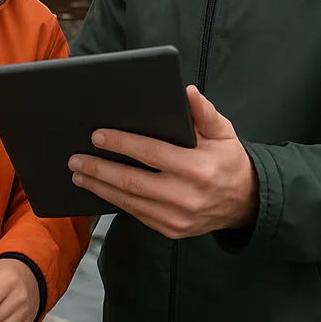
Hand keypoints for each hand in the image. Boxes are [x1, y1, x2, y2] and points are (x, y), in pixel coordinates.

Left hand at [69, 86, 258, 239]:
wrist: (246, 203)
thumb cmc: (228, 160)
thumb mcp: (223, 132)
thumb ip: (204, 112)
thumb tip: (186, 91)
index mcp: (199, 169)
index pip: (152, 154)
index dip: (122, 144)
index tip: (96, 135)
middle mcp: (186, 197)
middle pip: (133, 182)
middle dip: (100, 169)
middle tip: (74, 158)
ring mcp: (178, 219)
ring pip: (130, 202)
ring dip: (99, 187)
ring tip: (78, 172)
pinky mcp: (171, 230)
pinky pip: (136, 214)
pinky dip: (114, 201)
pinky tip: (98, 188)